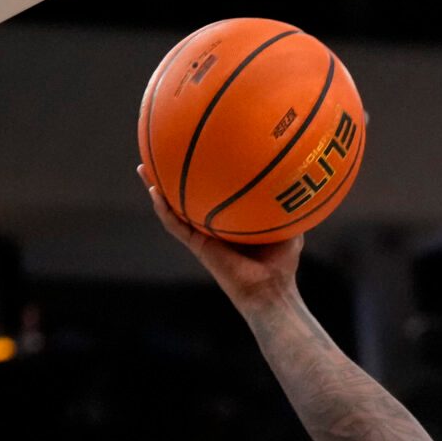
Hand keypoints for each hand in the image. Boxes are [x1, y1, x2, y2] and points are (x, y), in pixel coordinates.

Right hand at [139, 164, 301, 307]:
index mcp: (229, 219)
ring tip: (143, 168)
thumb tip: (298, 173)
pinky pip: (175, 225)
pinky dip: (163, 209)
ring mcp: (202, 236)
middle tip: (161, 152)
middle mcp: (212, 225)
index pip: (212, 192)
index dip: (203, 174)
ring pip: (173, 209)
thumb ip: (288, 201)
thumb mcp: (289, 224)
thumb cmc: (282, 263)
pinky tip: (154, 191)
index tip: (196, 150)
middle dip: (173, 176)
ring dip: (157, 188)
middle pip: (188, 196)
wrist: (270, 290)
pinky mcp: (198, 246)